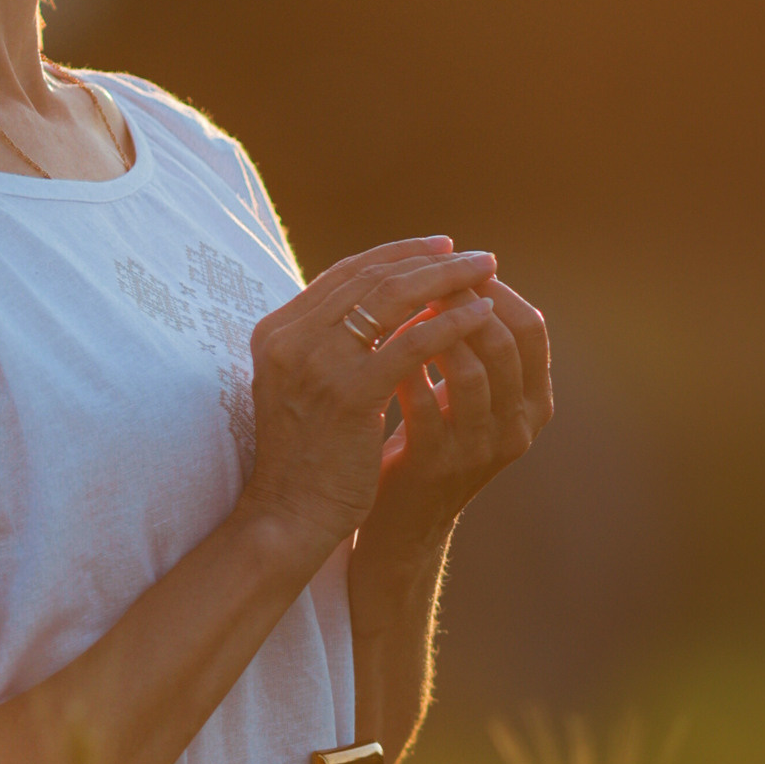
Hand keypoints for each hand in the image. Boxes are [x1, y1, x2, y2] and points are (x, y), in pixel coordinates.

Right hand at [238, 238, 501, 562]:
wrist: (288, 515)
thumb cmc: (306, 455)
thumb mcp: (305, 384)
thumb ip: (329, 341)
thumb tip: (383, 302)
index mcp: (277, 331)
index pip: (345, 273)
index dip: (398, 255)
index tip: (442, 248)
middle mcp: (291, 338)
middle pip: (370, 278)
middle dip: (429, 261)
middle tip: (475, 256)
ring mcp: (318, 363)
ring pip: (393, 299)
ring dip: (447, 281)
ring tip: (487, 274)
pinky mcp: (350, 393)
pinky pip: (411, 344)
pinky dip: (451, 324)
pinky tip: (481, 316)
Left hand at [365, 275, 552, 555]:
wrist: (400, 527)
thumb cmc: (428, 444)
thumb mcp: (466, 398)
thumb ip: (474, 347)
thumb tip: (459, 271)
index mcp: (534, 404)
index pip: (531, 328)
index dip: (494, 289)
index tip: (455, 261)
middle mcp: (517, 427)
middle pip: (504, 342)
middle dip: (460, 299)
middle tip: (422, 275)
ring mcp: (479, 450)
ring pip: (468, 369)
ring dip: (430, 328)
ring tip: (397, 305)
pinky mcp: (435, 465)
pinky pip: (422, 401)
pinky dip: (400, 366)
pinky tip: (376, 347)